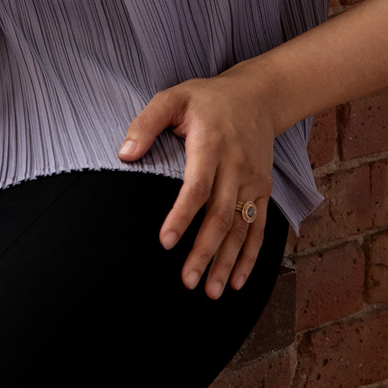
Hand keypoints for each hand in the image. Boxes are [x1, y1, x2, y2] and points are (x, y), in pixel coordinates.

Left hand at [118, 73, 277, 297]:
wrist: (258, 96)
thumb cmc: (207, 99)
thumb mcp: (172, 98)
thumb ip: (146, 123)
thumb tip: (123, 153)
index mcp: (211, 144)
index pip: (196, 187)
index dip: (181, 216)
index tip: (164, 242)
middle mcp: (236, 166)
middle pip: (220, 216)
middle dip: (204, 252)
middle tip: (187, 282)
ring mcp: (253, 180)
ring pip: (241, 228)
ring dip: (227, 262)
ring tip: (211, 291)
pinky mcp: (264, 189)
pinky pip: (259, 228)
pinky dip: (249, 256)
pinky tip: (236, 280)